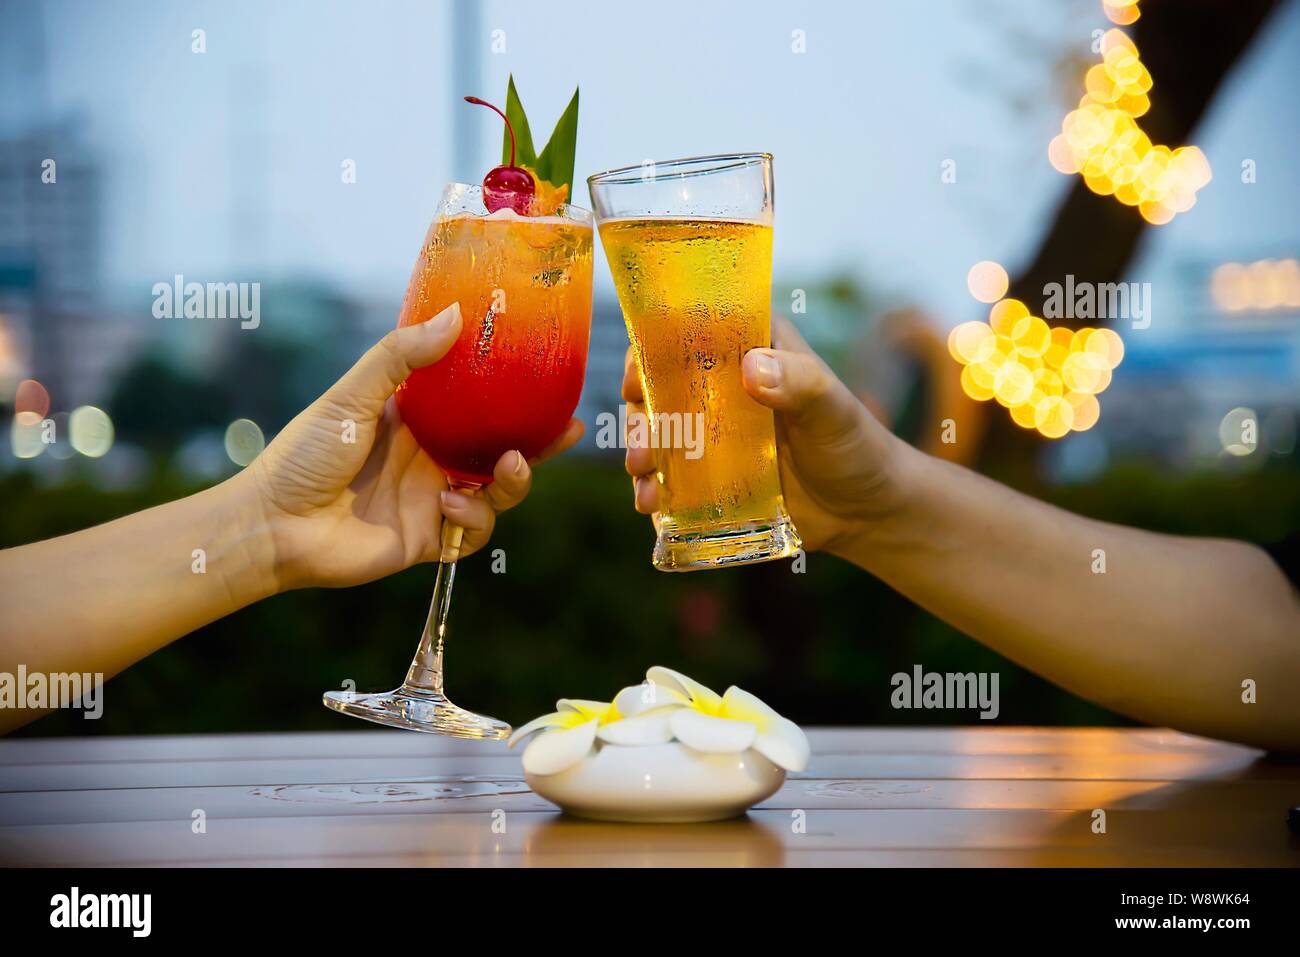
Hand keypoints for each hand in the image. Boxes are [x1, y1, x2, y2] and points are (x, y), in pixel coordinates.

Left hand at [243, 302, 582, 589]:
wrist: (274, 525)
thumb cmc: (304, 454)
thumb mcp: (352, 395)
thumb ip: (401, 356)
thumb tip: (455, 314)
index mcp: (417, 420)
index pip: (478, 404)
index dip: (517, 396)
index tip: (551, 380)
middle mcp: (432, 458)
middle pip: (501, 449)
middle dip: (537, 444)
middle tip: (564, 431)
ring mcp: (433, 499)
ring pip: (498, 492)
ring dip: (513, 481)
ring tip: (508, 466)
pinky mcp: (430, 539)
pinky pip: (474, 531)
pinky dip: (474, 517)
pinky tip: (449, 504)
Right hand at [623, 316, 906, 554]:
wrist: (865, 513)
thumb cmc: (856, 447)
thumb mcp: (833, 409)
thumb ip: (800, 383)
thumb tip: (750, 367)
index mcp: (750, 349)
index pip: (687, 331)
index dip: (651, 348)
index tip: (638, 378)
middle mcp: (722, 387)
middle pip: (658, 386)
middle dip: (638, 413)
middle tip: (641, 444)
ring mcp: (712, 433)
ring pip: (656, 432)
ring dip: (639, 451)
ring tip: (643, 476)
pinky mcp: (709, 477)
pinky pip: (668, 477)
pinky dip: (652, 488)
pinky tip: (650, 504)